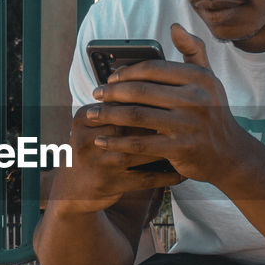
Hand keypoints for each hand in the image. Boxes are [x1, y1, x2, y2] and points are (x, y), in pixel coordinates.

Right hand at [50, 101, 185, 214]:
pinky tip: (183, 172)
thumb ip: (117, 104)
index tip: (176, 97)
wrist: (74, 189)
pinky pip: (145, 179)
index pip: (121, 102)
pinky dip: (166, 176)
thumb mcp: (95, 125)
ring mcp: (98, 163)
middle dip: (161, 121)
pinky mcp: (109, 184)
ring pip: (140, 150)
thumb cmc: (94, 148)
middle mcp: (87, 138)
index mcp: (84, 118)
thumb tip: (152, 75)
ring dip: (168, 147)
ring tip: (190, 142)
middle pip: (130, 125)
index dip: (150, 99)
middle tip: (188, 117)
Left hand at [88, 23, 253, 182]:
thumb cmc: (212, 112)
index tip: (110, 79)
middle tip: (95, 95)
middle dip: (112, 93)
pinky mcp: (181, 149)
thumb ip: (193, 51)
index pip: (153, 68)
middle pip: (141, 91)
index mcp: (199, 77)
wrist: (230, 154)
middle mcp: (196, 99)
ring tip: (92, 114)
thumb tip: (175, 26)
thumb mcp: (209, 79)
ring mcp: (188, 125)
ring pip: (137, 116)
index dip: (126, 72)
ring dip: (108, 115)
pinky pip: (140, 144)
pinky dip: (117, 142)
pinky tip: (101, 140)